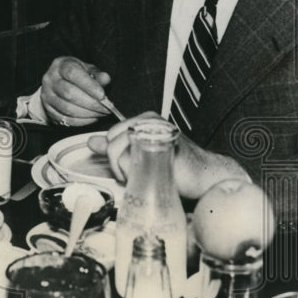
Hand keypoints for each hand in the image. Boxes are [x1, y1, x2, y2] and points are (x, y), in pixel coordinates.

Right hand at [39, 57, 111, 126]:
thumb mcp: (88, 69)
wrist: (58, 83)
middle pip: (69, 93)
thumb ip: (97, 74)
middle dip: (91, 103)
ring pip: (67, 108)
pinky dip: (82, 121)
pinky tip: (92, 118)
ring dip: (88, 113)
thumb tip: (105, 79)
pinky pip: (65, 119)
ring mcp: (47, 96)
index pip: (72, 73)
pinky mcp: (49, 110)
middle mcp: (50, 80)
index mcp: (60, 65)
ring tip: (102, 113)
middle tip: (107, 108)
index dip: (88, 85)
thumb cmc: (77, 75)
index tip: (103, 95)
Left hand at [87, 112, 247, 198]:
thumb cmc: (176, 166)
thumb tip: (92, 142)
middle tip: (131, 176)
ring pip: (119, 153)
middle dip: (116, 165)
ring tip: (141, 177)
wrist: (204, 176)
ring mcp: (155, 132)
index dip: (113, 155)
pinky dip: (133, 173)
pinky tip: (147, 178)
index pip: (110, 135)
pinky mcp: (161, 147)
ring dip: (124, 171)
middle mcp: (148, 121)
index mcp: (143, 120)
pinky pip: (132, 161)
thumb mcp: (140, 154)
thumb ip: (115, 147)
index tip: (125, 168)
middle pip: (112, 144)